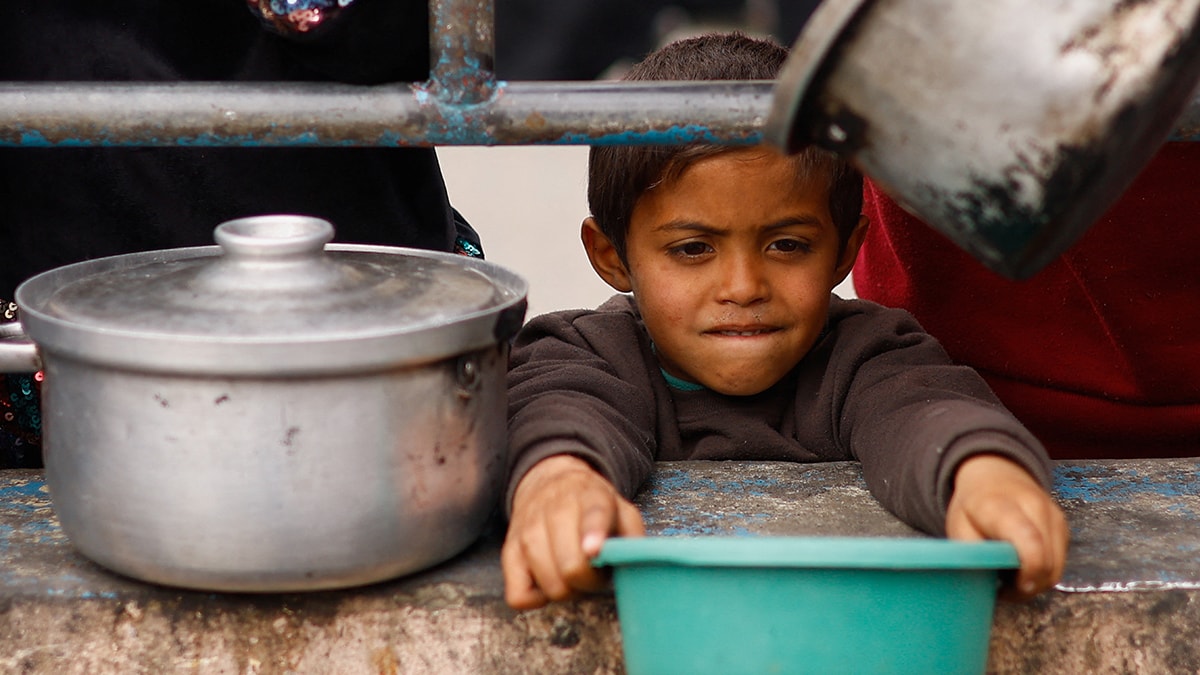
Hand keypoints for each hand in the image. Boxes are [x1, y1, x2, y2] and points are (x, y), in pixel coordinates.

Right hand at [501, 455, 644, 609]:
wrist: (549, 481)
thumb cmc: (592, 506)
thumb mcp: (621, 509)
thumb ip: (633, 534)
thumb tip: (634, 562)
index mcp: (590, 496)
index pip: (592, 515)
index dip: (592, 534)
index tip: (594, 550)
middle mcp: (554, 508)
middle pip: (570, 565)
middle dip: (589, 580)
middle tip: (595, 573)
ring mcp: (527, 529)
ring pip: (548, 582)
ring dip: (566, 589)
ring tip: (573, 575)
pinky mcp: (509, 550)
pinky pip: (518, 594)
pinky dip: (536, 598)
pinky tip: (548, 582)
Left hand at [945, 454, 1068, 600]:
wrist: (994, 475)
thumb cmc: (972, 506)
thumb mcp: (958, 529)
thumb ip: (974, 555)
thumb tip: (985, 583)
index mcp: (1004, 507)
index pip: (1030, 543)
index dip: (1028, 573)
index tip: (1010, 589)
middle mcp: (1037, 509)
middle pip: (1048, 562)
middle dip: (1027, 586)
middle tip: (1002, 590)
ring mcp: (1055, 517)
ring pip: (1057, 567)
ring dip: (1036, 582)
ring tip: (1010, 579)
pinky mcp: (1063, 527)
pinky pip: (1059, 561)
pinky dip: (1042, 572)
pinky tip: (1022, 568)